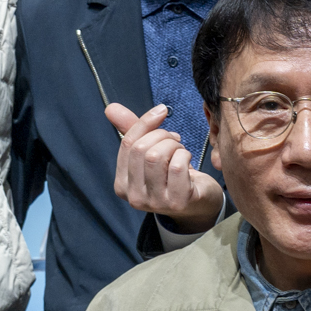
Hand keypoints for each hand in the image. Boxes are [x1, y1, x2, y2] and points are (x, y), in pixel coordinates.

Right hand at [108, 101, 223, 231]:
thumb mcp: (149, 152)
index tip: (161, 111)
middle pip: (142, 149)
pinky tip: (188, 161)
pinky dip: (185, 156)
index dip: (145, 122)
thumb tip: (110, 107)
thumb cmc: (172, 175)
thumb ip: (131, 130)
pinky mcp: (177, 202)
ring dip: (174, 146)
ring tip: (180, 150)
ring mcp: (155, 202)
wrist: (200, 202)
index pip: (127, 144)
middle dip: (162, 136)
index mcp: (122, 185)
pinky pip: (177, 167)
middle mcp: (134, 197)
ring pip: (157, 156)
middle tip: (174, 140)